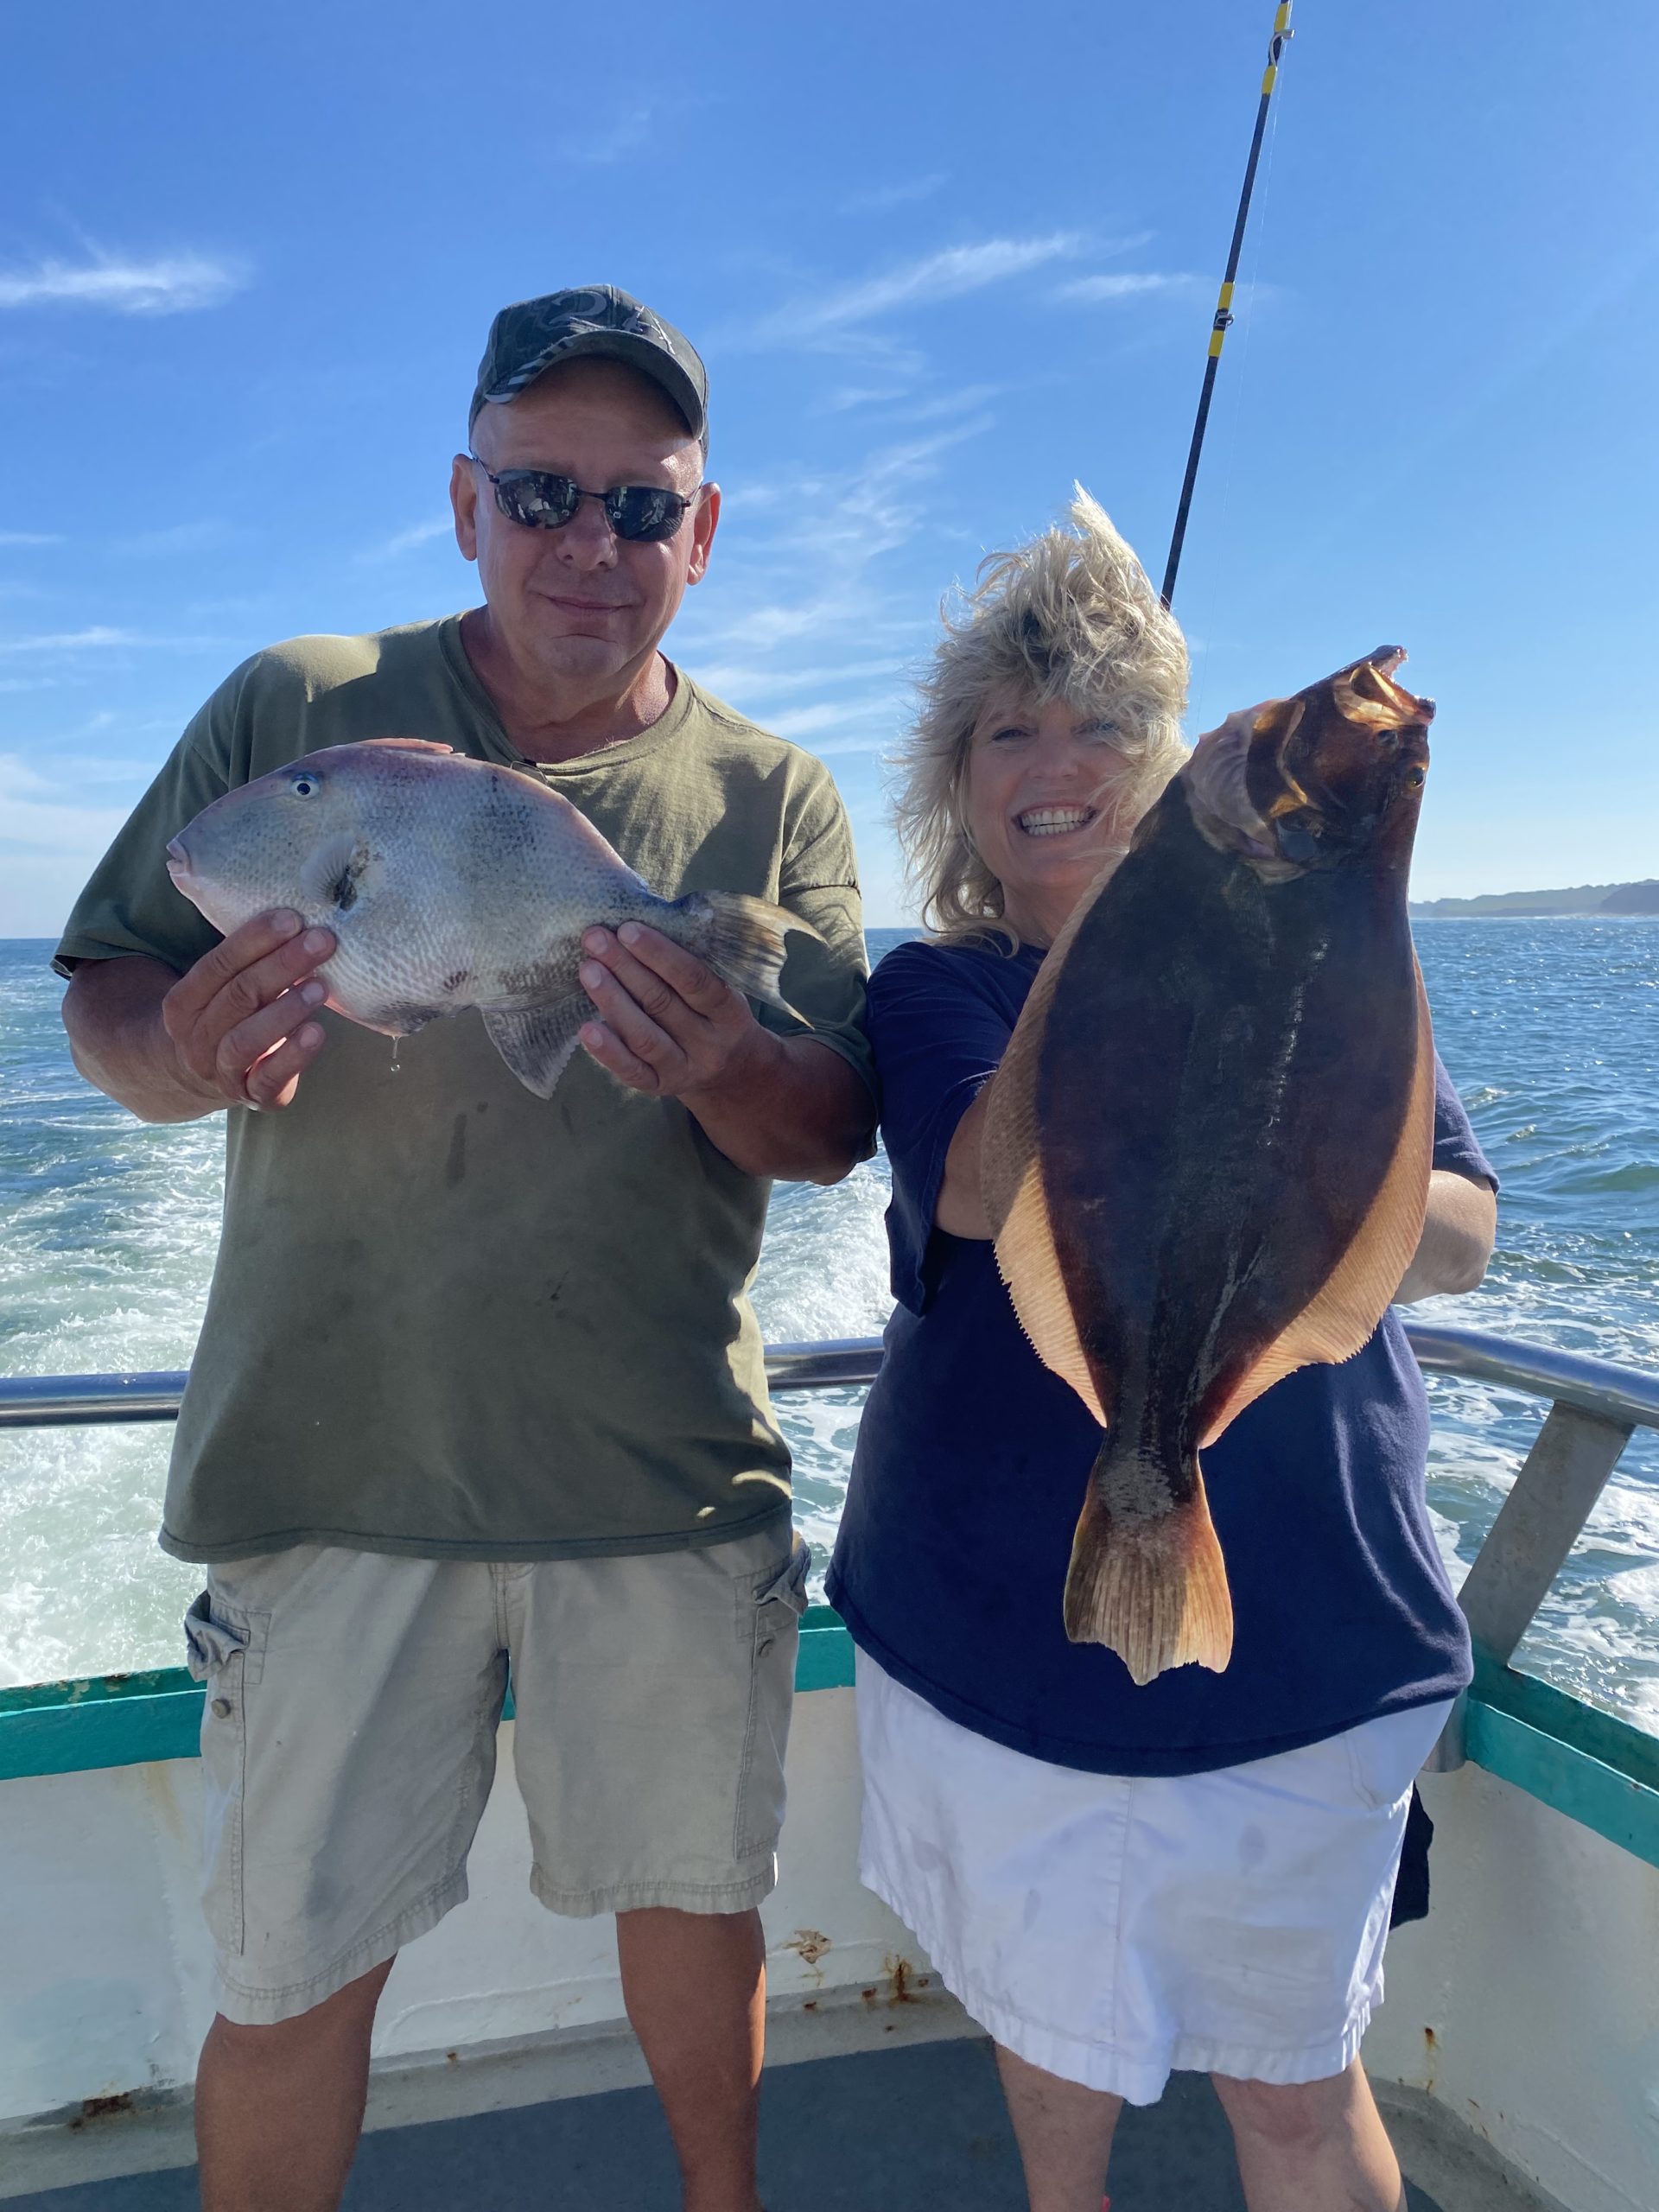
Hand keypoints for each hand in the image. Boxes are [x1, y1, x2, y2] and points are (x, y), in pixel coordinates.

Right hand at [160, 910, 336, 1110]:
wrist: (194, 1074)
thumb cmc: (223, 1014)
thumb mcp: (217, 987)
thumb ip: (242, 960)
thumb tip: (294, 916)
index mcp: (182, 1003)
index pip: (216, 966)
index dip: (254, 941)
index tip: (292, 918)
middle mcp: (195, 1038)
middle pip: (238, 997)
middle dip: (282, 965)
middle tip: (321, 941)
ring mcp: (220, 1071)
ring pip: (248, 1039)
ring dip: (287, 1010)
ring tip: (322, 986)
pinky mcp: (250, 1095)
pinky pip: (268, 1080)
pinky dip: (293, 1057)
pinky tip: (317, 1032)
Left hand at [576, 922, 775, 1101]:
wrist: (733, 1071)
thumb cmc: (715, 1012)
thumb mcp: (721, 987)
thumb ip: (691, 961)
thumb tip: (639, 922)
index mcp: (729, 1012)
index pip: (695, 980)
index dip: (661, 954)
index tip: (628, 928)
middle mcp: (710, 1043)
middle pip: (663, 1004)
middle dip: (626, 967)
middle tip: (595, 938)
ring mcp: (685, 1069)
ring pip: (645, 1037)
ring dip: (612, 1001)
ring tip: (587, 970)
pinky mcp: (660, 1087)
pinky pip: (632, 1071)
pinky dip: (608, 1052)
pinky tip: (586, 1029)